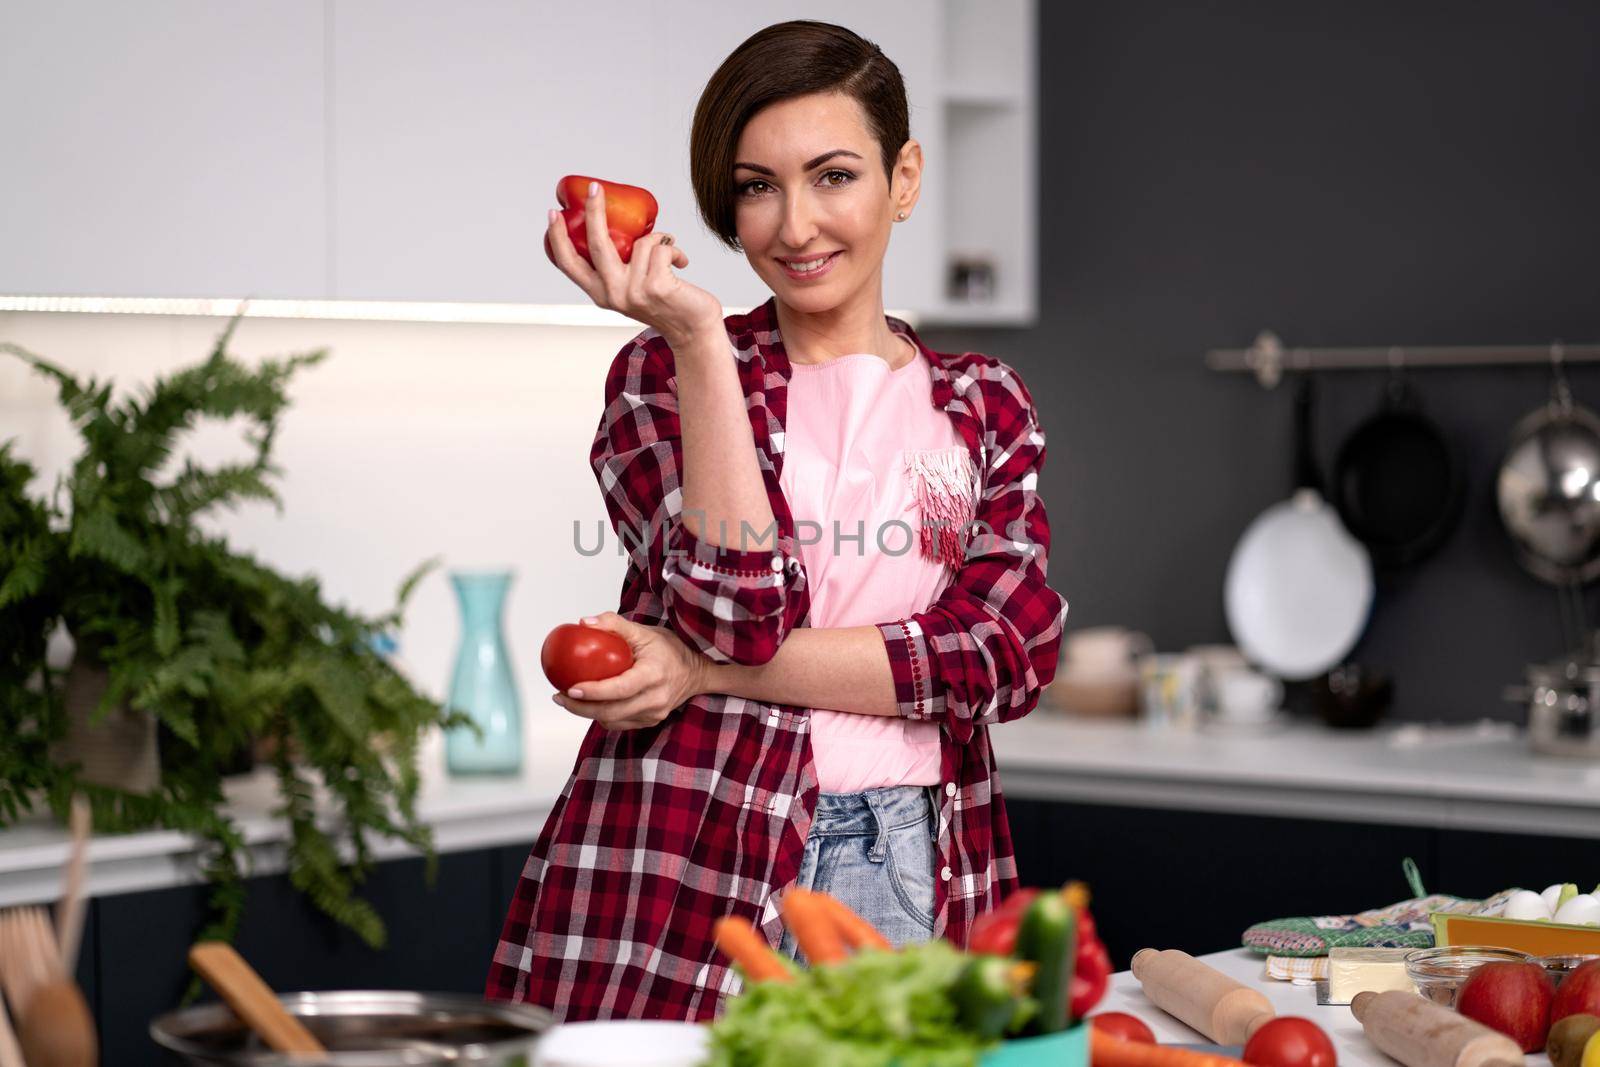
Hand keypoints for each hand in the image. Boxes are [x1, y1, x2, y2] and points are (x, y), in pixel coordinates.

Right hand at [545, 181, 723, 346]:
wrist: (693, 330)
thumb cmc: (664, 303)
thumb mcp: (631, 289)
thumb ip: (619, 270)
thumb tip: (614, 227)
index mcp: (601, 294)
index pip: (569, 264)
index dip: (557, 237)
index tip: (553, 213)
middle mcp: (613, 294)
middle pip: (596, 244)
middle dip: (593, 210)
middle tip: (594, 188)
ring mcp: (634, 291)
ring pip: (641, 242)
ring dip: (659, 239)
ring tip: (669, 253)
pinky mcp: (657, 286)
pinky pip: (661, 247)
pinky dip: (674, 249)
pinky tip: (681, 263)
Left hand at [550, 611, 707, 730]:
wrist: (697, 672)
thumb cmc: (670, 649)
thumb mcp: (645, 631)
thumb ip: (615, 624)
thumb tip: (585, 622)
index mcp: (654, 674)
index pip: (619, 688)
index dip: (593, 691)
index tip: (570, 688)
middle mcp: (656, 698)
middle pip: (611, 712)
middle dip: (580, 707)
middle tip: (560, 696)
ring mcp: (654, 714)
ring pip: (612, 721)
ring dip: (587, 713)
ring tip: (569, 700)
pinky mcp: (650, 721)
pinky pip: (620, 723)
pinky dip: (602, 715)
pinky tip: (591, 703)